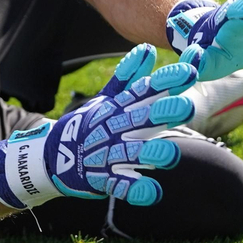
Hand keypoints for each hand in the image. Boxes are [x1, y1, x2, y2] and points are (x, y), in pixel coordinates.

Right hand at [0, 43, 198, 209]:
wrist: (51, 157)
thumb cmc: (87, 127)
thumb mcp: (106, 99)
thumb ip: (128, 77)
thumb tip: (148, 49)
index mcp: (117, 108)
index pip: (143, 90)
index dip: (166, 80)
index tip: (191, 70)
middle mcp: (113, 128)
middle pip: (140, 118)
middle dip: (163, 113)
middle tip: (186, 106)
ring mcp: (106, 154)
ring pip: (130, 152)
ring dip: (150, 153)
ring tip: (171, 155)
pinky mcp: (101, 178)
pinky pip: (118, 184)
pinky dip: (133, 189)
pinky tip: (151, 192)